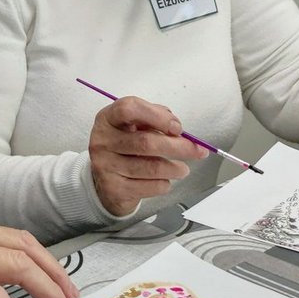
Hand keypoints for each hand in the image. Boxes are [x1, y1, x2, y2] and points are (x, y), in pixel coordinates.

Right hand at [87, 95, 208, 215]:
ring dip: (175, 169)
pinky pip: (150, 186)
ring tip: (182, 169)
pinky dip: (164, 184)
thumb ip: (156, 118)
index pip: (128, 109)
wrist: (106, 181)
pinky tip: (163, 180)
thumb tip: (176, 129)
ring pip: (152, 167)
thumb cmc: (126, 146)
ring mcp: (105, 166)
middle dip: (178, 147)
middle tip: (196, 151)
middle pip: (146, 142)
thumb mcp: (135, 125)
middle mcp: (102, 141)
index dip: (156, 116)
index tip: (177, 127)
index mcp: (108, 118)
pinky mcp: (114, 189)